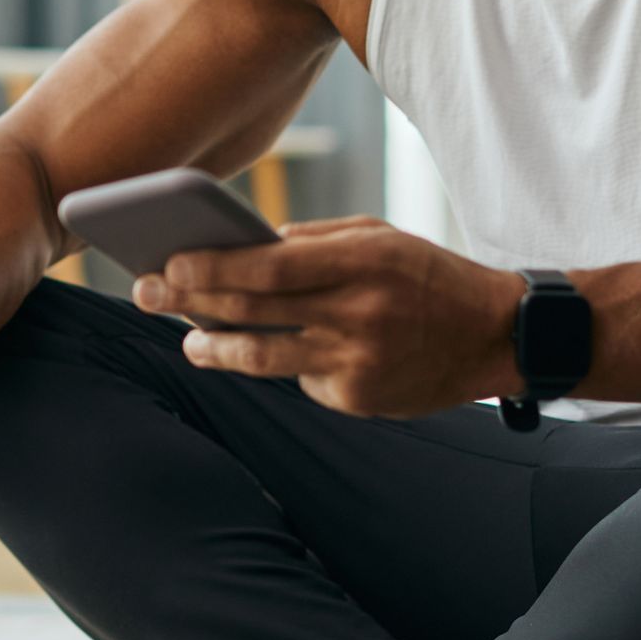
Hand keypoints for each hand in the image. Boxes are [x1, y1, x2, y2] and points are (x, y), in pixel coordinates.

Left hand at [132, 218, 523, 416]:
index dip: (211, 267)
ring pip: (265, 358)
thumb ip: (312, 243)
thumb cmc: (426, 276)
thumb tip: (238, 248)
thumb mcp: (378, 239)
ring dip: (216, 348)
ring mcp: (359, 362)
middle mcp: (360, 313)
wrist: (494, 336)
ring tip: (190, 341)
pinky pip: (302, 380)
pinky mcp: (360, 400)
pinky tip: (274, 354)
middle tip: (146, 293)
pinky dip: (283, 365)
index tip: (167, 261)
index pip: (268, 266)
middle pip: (255, 310)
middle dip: (190, 301)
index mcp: (363, 260)